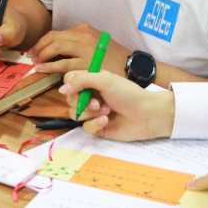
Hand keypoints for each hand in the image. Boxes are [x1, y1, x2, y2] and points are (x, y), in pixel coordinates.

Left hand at [30, 24, 130, 75]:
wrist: (131, 66)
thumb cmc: (114, 58)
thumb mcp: (96, 42)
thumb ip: (80, 42)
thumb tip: (60, 48)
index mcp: (85, 30)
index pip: (57, 33)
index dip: (43, 41)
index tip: (35, 49)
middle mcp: (84, 36)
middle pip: (53, 38)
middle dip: (39, 47)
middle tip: (31, 56)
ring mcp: (85, 49)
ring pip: (55, 48)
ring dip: (42, 55)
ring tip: (35, 63)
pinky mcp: (87, 63)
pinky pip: (62, 64)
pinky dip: (49, 66)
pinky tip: (42, 69)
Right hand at [58, 70, 173, 140]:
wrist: (146, 115)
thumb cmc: (129, 94)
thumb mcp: (105, 80)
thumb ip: (82, 80)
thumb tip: (61, 89)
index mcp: (93, 81)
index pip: (70, 81)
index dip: (71, 86)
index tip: (76, 89)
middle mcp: (91, 95)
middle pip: (70, 99)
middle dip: (81, 102)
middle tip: (96, 103)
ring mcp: (94, 112)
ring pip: (76, 114)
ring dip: (90, 113)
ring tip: (107, 111)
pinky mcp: (97, 127)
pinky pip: (85, 127)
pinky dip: (95, 124)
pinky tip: (107, 121)